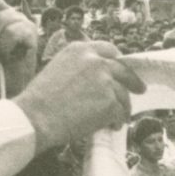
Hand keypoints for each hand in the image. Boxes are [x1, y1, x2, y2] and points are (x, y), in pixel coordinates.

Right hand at [13, 40, 146, 151]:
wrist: (34, 118)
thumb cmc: (39, 100)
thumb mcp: (57, 68)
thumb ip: (80, 67)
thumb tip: (99, 78)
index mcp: (79, 49)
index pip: (108, 50)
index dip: (117, 61)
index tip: (122, 70)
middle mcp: (95, 61)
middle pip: (123, 70)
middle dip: (133, 81)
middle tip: (139, 89)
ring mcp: (105, 80)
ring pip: (123, 94)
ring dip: (122, 108)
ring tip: (116, 120)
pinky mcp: (110, 101)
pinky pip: (120, 111)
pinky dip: (117, 120)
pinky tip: (111, 126)